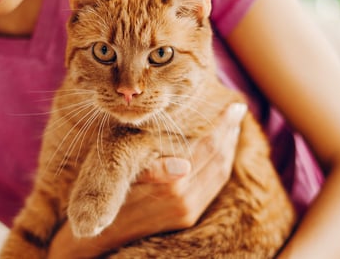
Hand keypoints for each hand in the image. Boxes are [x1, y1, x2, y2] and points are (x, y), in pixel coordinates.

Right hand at [47, 103, 247, 257]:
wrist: (102, 233)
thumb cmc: (111, 191)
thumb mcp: (126, 175)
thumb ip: (155, 170)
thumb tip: (183, 164)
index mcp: (173, 186)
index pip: (208, 148)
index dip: (223, 126)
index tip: (235, 106)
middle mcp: (186, 200)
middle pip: (219, 159)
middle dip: (230, 134)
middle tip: (238, 110)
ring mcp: (189, 211)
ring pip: (220, 174)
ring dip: (229, 149)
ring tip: (232, 127)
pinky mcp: (188, 218)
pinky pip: (214, 187)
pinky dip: (221, 166)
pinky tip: (220, 153)